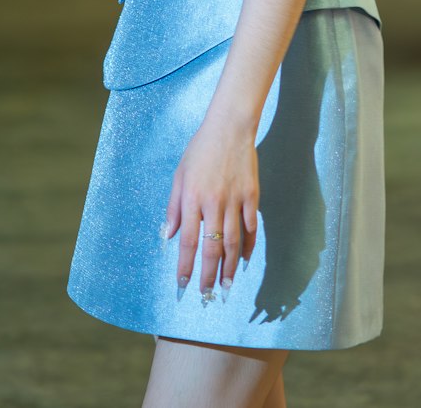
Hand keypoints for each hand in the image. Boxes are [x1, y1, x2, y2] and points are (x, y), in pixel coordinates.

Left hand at [162, 112, 259, 297]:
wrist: (230, 127)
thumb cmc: (200, 150)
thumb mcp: (179, 175)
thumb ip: (174, 207)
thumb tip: (168, 235)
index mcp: (192, 198)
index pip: (187, 241)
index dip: (184, 266)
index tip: (182, 285)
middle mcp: (214, 203)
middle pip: (212, 248)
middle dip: (208, 275)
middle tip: (207, 294)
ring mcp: (235, 200)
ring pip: (233, 242)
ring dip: (229, 268)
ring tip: (227, 286)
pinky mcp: (252, 196)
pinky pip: (250, 227)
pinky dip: (248, 246)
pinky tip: (245, 260)